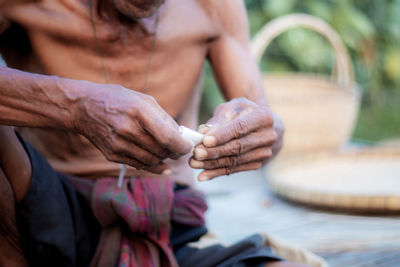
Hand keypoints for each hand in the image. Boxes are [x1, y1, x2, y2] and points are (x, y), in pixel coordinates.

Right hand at [74, 82, 191, 173]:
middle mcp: (128, 129)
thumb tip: (182, 137)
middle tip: (179, 149)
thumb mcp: (143, 100)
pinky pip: (139, 165)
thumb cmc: (118, 100)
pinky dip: (152, 165)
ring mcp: (118, 144)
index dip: (182, 146)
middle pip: (161, 151)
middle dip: (175, 152)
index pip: (168, 138)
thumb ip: (164, 118)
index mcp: (139, 111)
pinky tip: (159, 163)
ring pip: (152, 160)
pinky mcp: (112, 154)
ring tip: (166, 151)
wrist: (83, 107)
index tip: (188, 146)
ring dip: (164, 158)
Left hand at [189, 98, 279, 180]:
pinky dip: (217, 173)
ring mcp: (265, 152)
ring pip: (234, 160)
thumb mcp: (231, 109)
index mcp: (264, 117)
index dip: (222, 135)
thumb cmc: (241, 112)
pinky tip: (202, 175)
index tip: (205, 140)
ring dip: (212, 164)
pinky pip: (234, 169)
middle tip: (196, 153)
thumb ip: (218, 120)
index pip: (241, 127)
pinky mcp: (257, 164)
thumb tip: (203, 133)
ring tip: (194, 163)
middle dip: (214, 151)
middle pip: (238, 146)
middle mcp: (269, 136)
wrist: (259, 125)